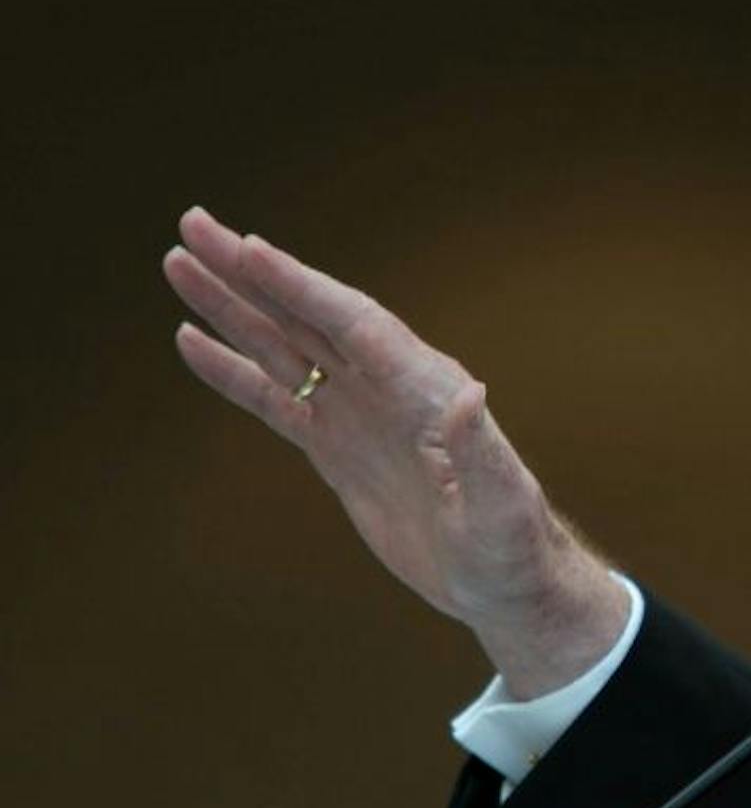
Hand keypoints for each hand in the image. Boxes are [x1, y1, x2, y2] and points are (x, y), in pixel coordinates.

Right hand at [162, 207, 627, 697]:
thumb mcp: (502, 503)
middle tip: (193, 223)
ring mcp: (359, 415)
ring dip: (232, 307)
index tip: (251, 248)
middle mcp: (388, 388)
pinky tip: (193, 340)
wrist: (505, 584)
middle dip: (251, 273)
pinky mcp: (338, 449)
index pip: (354, 323)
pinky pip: (276, 398)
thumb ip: (481, 452)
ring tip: (178, 263)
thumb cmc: (513, 544)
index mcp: (425, 389)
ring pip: (283, 347)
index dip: (302, 286)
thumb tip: (470, 393)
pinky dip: (233, 370)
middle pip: (309, 316)